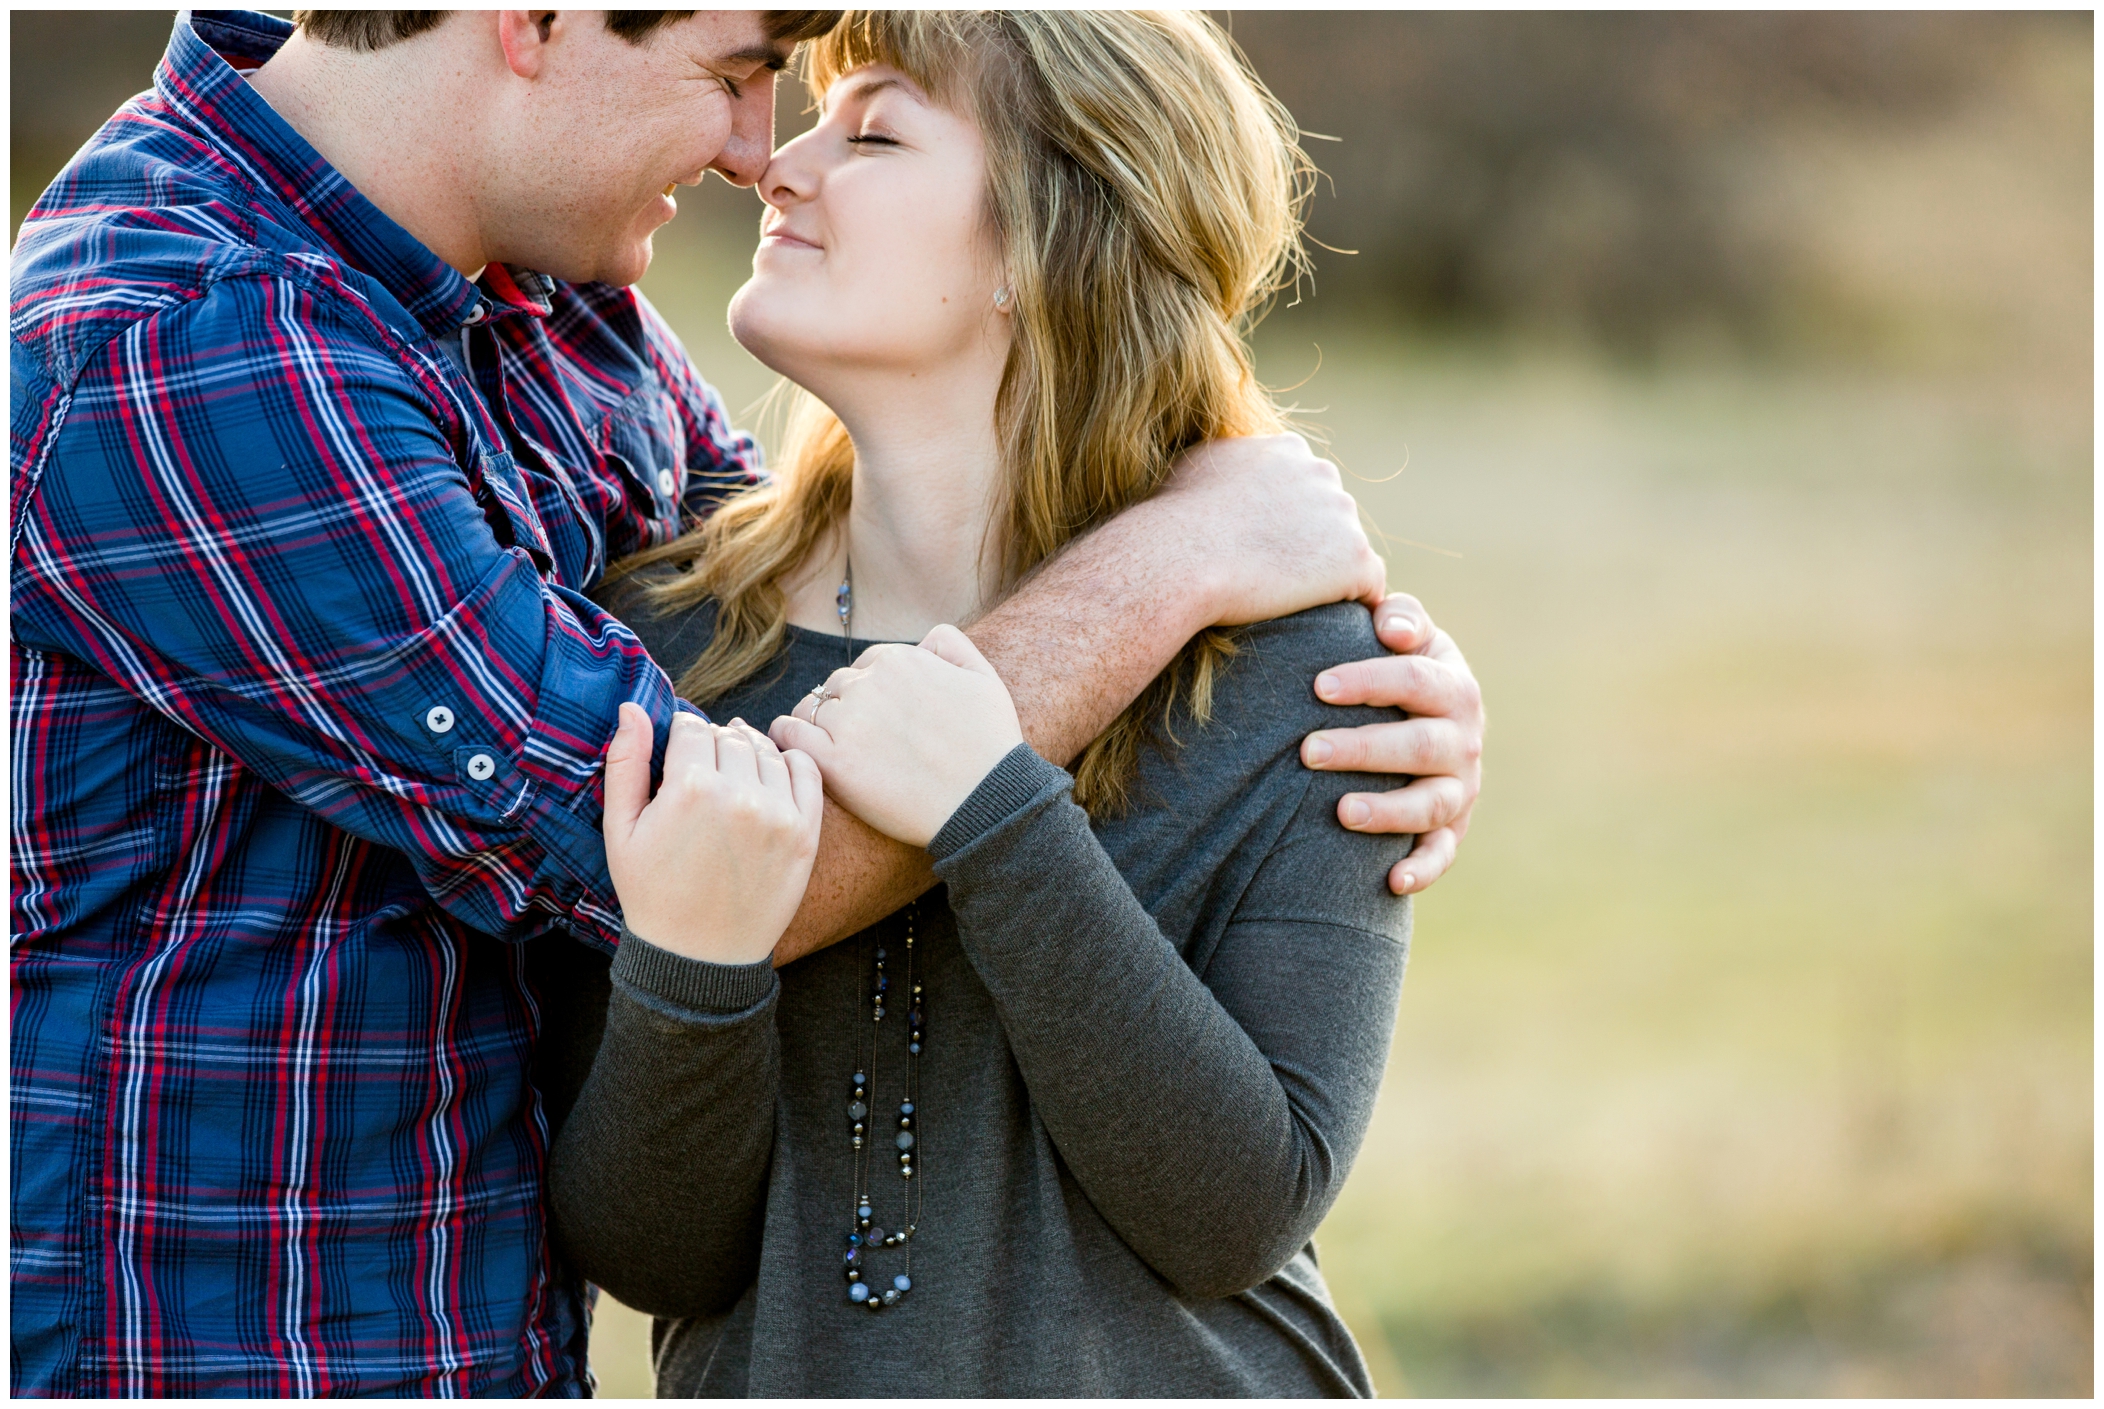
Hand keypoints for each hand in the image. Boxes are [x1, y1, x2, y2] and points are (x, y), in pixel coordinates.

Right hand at [602, 705, 823, 963]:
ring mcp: (779, 814)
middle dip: (713, 745)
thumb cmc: (652, 893)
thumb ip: (625, 763)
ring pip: (767, 751)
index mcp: (690, 789)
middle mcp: (740, 796)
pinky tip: (771, 776)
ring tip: (733, 777)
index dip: (681, 737)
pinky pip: (807, 772)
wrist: (700, 957)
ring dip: (750, 753)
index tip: (678, 756)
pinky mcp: (807, 833)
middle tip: (703, 772)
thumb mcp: (622, 831)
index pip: (691, 727)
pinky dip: (790, 763)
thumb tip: (632, 706)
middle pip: (730, 736)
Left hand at [771, 625, 1023, 847]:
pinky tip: (792, 745)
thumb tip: (923, 640)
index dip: (872, 689)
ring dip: (816, 720)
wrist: (986, 802)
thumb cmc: (990, 746)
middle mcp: (869, 684)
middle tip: (860, 737)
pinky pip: (790, 733)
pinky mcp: (834, 761)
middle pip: (838, 685)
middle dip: (846, 706)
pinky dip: (786, 735)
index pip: (867, 664)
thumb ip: (952, 645)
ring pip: (811, 706)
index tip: (880, 715)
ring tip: (828, 743)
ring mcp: (849, 722)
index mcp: (900, 660)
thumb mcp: (984, 678)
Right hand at [1155, 433, 1386, 623]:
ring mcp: (1343, 514)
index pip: (1302, 487)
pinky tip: (1321, 620)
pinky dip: (1347, 604)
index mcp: (1287, 449)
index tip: (1257, 549)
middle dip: (1308, 545)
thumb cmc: (1170, 522)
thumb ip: (1223, 466)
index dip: (1282, 523)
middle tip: (1271, 580)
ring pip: (1346, 551)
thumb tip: (1219, 473)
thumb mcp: (1193, 468)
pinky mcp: (1355, 558)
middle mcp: (1321, 472)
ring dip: (1325, 575)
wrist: (1179, 558)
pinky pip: (1368, 587)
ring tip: (1288, 602)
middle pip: (1330, 516)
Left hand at [1299, 594, 1483, 895]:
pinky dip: (1423, 868)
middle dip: (1363, 749)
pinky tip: (1392, 881)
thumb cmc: (1395, 668)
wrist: (1422, 716)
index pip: (1416, 679)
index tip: (1319, 685)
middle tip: (1307, 750)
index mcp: (1452, 685)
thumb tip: (1390, 629)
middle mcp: (1463, 739)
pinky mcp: (1450, 828)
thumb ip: (1401, 617)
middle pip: (1418, 746)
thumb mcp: (1406, 634)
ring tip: (1341, 811)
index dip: (1370, 681)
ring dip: (1388, 810)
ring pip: (1430, 804)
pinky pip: (1442, 853)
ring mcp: (1459, 787)